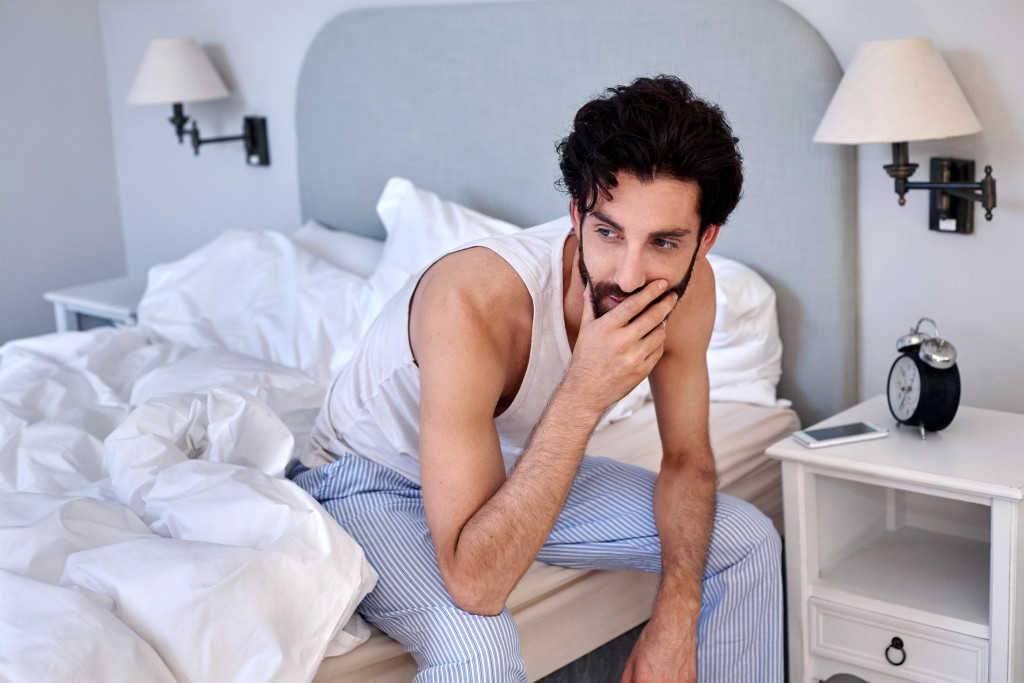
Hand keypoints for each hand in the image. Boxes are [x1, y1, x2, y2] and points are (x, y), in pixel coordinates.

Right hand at [564, 280, 677, 415]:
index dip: (651, 291)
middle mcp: (622, 342)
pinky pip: (659, 351)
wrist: (586, 392)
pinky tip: (653, 338)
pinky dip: (658, 342)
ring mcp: (633, 358)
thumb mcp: (584, 330)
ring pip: (659, 333)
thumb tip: (589, 285)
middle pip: (653, 316)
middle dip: (666, 303)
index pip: (634, 304)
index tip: (663, 283)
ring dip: (662, 324)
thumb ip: (589, 306)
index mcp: (607, 328)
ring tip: (660, 318)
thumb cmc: (585, 357)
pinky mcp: (642, 371)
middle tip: (673, 295)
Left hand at [620, 619, 696, 682]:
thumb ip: (627, 680)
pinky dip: (675, 682)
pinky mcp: (691, 681)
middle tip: (650, 677)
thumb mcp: (633, 660)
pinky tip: (671, 673)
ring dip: (663, 682)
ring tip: (661, 673)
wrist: (675, 624)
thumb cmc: (655, 637)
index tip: (641, 682)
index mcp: (645, 681)